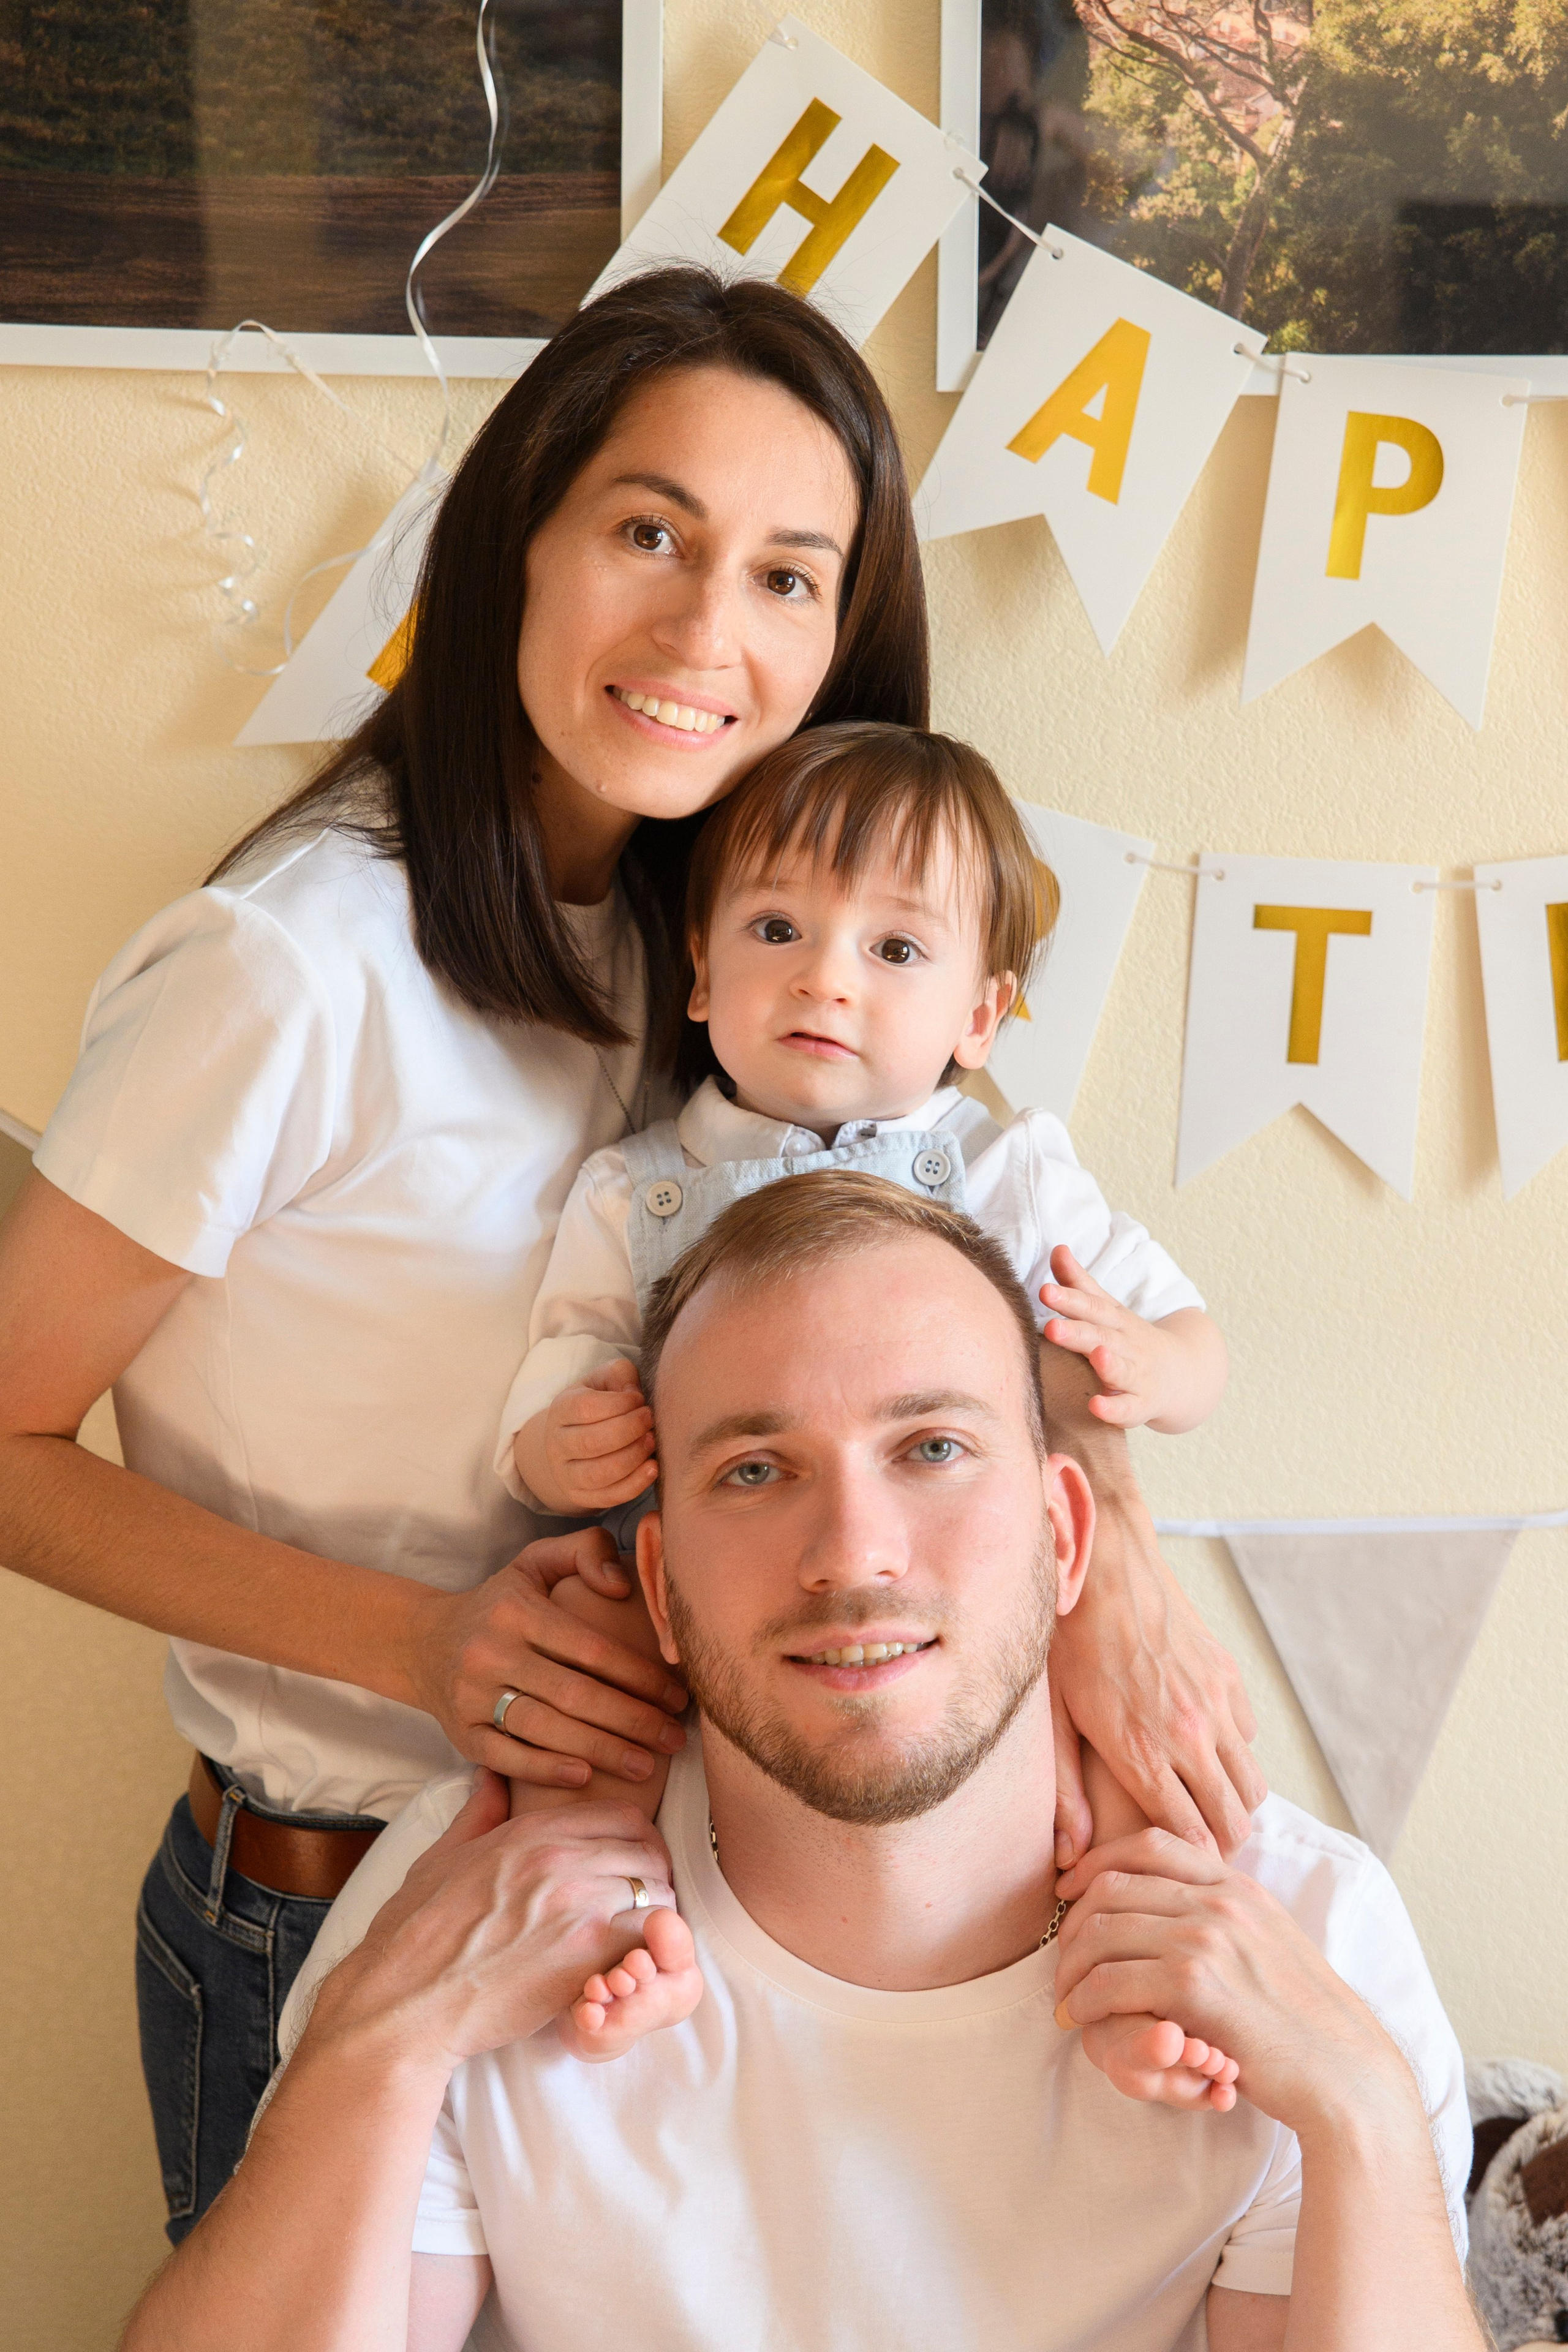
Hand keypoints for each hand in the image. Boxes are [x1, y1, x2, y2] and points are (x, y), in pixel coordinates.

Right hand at [316, 1772, 679, 2074]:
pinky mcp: (586, 1954)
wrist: (403, 2000)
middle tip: (636, 1908)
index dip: (637, 1842)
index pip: (625, 1816)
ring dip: (652, 1919)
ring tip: (631, 1942)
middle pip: (650, 1853)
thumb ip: (478, 1813)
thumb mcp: (442, 1856)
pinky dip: (644, 1955)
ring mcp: (578, 1904)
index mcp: (532, 1831)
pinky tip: (619, 1970)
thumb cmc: (414, 1933)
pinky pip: (647, 1940)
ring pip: (658, 1896)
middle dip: (651, 1879)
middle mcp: (562, 1857)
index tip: (630, 1867)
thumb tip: (490, 1777)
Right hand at [407, 1526, 687, 1788]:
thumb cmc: (498, 1603)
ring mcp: (472, 1697)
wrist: (421, 1643)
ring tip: (647, 1764)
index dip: (639, 1675)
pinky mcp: (460, 1734)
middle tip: (674, 1738)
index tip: (677, 1696)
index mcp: (517, 1611)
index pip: (590, 1648)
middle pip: (574, 1694)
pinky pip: (506, 1758)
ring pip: (545, 1729)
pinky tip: (586, 1778)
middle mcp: (491, 1652)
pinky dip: (546, 1770)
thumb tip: (621, 1585)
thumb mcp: (535, 1562)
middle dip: (632, 1720)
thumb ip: (586, 1551)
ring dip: (602, 1750)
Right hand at [525, 1359, 656, 1511]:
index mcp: (561, 1409)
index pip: (585, 1408)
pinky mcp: (580, 1496)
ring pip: (599, 1474)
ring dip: (632, 1458)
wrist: (575, 1439)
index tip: (640, 1400)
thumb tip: (634, 1395)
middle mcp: (557, 1444)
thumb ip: (620, 1375)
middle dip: (629, 1431)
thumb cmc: (599, 1404)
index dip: (619, 1404)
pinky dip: (634, 1485)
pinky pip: (608, 1497)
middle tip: (650, 1421)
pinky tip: (652, 1468)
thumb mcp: (605, 1381)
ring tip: (651, 1442)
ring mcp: (565, 1474)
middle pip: (591, 1442)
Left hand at [1040, 1247, 1182, 1428]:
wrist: (1181, 1374)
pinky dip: (1115, 1409)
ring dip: (1108, 1364)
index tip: (1045, 1290)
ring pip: (1122, 1369)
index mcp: (1114, 1320)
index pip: (1091, 1306)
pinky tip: (1096, 1406)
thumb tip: (1057, 1248)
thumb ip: (1080, 1283)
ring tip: (1095, 1355)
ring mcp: (1137, 1375)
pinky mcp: (1143, 1404)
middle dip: (1077, 1331)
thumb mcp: (1108, 1309)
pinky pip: (1129, 1409)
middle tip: (1051, 1327)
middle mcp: (1126, 1345)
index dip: (1069, 1299)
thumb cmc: (1130, 1339)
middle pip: (1101, 1336)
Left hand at [1050, 1491, 1264, 1862]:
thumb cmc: (1070, 1642)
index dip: (1189, 1862)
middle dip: (1219, 1844)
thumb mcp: (1055, 1719)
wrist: (1107, 1567)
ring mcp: (1216, 1706)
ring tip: (1206, 1808)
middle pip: (1232, 1820)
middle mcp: (1189, 1734)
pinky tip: (1202, 1749)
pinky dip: (1234, 1754)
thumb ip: (1066, 1792)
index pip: (1189, 1836)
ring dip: (1234, 1804)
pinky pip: (1248, 1739)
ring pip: (1252, 1786)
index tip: (1180, 1873)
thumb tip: (1067, 1856)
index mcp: (1142, 1752)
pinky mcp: (1230, 1679)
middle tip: (1198, 1851)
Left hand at [1053, 1831, 1409, 2139]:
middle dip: (1075, 1922)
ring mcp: (1207, 1939)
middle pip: (1114, 1886)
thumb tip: (1169, 1905)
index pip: (1149, 1843)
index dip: (1098, 1862)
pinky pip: (1111, 1982)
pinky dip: (1085, 2000)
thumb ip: (1224, 1915)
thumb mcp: (1268, 1941)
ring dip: (1072, 1967)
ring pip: (1103, 1932)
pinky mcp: (1195, 1987)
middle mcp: (1220, 1900)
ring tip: (1067, 1996)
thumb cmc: (1304, 2019)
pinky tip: (1081, 2017)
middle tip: (1064, 1958)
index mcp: (1237, 1884)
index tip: (1071, 1891)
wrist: (1345, 2071)